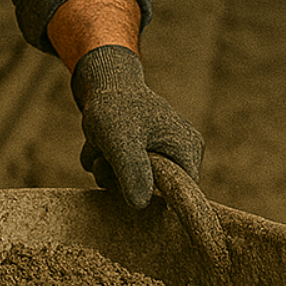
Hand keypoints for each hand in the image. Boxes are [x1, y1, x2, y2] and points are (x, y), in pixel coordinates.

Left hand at [71, 45, 204, 207]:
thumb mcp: (120, 140)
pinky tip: (98, 144)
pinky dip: (106, 163)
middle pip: (153, 192)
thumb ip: (132, 171)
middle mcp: (181, 153)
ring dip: (107, 170)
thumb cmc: (114, 106)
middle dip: (121, 179)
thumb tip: (141, 204)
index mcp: (188, 149)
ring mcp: (162, 153)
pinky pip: (123, 173)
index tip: (123, 183)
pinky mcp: (143, 153)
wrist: (101, 81)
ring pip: (132, 183)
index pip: (181, 195)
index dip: (151, 197)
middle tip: (103, 161)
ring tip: (98, 147)